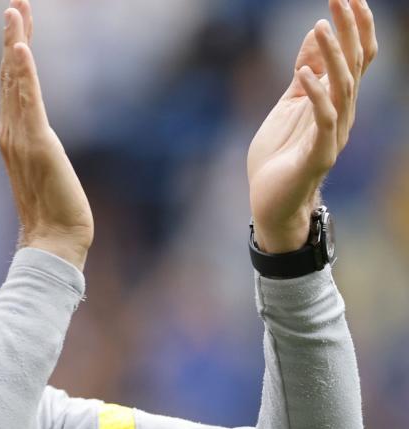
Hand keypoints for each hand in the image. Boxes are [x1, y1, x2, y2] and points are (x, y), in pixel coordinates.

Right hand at [0, 0, 93, 268]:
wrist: (53, 241)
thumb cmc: (52, 214)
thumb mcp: (46, 173)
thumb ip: (39, 154)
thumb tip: (39, 149)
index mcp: (14, 137)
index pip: (14, 86)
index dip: (15, 52)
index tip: (18, 22)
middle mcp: (11, 133)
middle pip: (11, 75)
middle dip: (14, 36)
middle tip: (15, 3)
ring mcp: (20, 138)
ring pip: (16, 82)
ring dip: (15, 43)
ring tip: (14, 11)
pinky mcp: (36, 144)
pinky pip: (27, 102)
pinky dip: (22, 74)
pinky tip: (20, 48)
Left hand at [247, 0, 376, 252]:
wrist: (271, 205)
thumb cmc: (279, 157)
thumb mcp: (288, 106)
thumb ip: (303, 74)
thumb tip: (315, 33)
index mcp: (334, 101)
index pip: (355, 58)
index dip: (355, 27)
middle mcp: (341, 114)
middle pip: (354, 65)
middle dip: (350, 30)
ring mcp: (332, 134)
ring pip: (343, 87)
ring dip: (332, 56)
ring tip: (321, 26)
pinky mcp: (318, 154)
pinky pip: (322, 120)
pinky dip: (315, 95)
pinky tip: (303, 75)